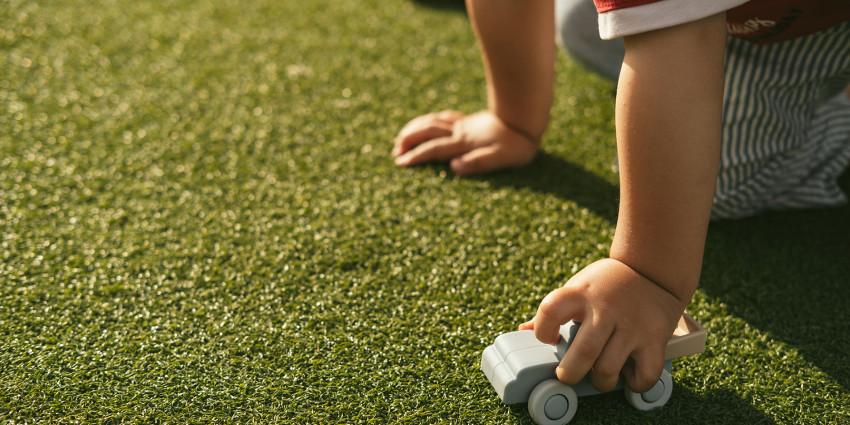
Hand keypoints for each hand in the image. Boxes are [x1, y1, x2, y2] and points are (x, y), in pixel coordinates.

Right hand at [392, 110, 538, 174]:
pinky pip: (442, 117)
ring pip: (432, 121)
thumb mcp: (502, 158)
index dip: (415, 156)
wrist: (527, 120)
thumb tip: (454, 166)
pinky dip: (429, 120)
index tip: (400, 162)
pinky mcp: (469, 121)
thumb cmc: (517, 145)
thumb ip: (478, 162)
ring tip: (401, 136)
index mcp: (465, 142)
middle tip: (395, 150)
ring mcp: (463, 124)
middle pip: (427, 132)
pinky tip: (427, 124)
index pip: (434, 149)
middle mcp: (460, 131)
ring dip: (414, 128)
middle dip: (408, 140)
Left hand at [518, 258, 684, 392]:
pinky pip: (645, 374)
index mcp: (579, 294)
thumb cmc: (605, 284)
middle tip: (568, 374)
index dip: (542, 330)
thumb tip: (524, 331)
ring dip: (600, 381)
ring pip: (609, 369)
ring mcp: (632, 325)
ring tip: (599, 374)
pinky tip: (628, 372)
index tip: (549, 338)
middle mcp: (605, 309)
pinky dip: (634, 382)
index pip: (550, 310)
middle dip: (569, 373)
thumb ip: (554, 311)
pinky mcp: (655, 338)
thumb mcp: (577, 288)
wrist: (652, 269)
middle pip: (582, 353)